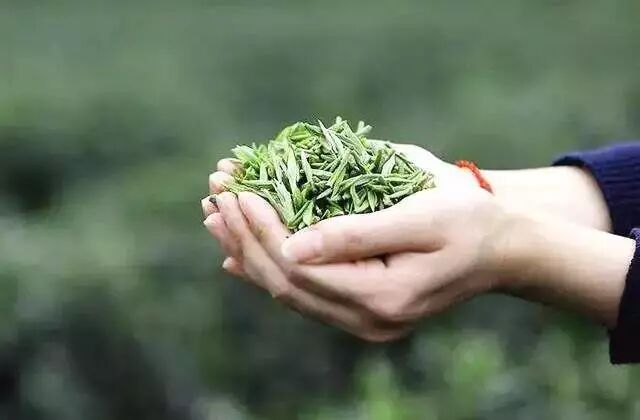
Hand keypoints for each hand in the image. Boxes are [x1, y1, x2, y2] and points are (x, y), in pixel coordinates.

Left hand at [202, 143, 510, 340]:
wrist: (501, 247)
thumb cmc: (468, 219)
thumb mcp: (420, 216)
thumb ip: (357, 234)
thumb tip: (290, 245)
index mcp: (384, 297)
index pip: (300, 267)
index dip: (262, 228)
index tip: (237, 190)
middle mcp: (369, 320)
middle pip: (285, 282)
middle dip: (245, 237)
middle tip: (217, 195)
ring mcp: (363, 321)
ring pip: (288, 290)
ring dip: (249, 251)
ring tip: (217, 217)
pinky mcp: (361, 310)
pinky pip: (304, 293)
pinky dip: (268, 269)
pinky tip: (237, 256)